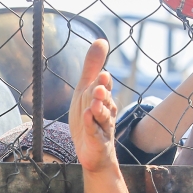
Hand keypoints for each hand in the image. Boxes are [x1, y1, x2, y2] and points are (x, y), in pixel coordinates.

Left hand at [69, 39, 118, 173]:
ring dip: (99, 109)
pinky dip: (91, 126)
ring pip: (103, 117)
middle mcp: (107, 112)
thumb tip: (101, 40)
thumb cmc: (89, 119)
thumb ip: (92, 68)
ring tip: (93, 103)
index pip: (105, 87)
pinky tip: (86, 117)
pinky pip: (95, 133)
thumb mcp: (86, 91)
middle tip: (99, 85)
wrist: (93, 152)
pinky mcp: (98, 142)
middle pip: (105, 101)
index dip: (104, 82)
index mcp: (104, 99)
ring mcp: (103, 128)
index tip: (102, 74)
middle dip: (103, 93)